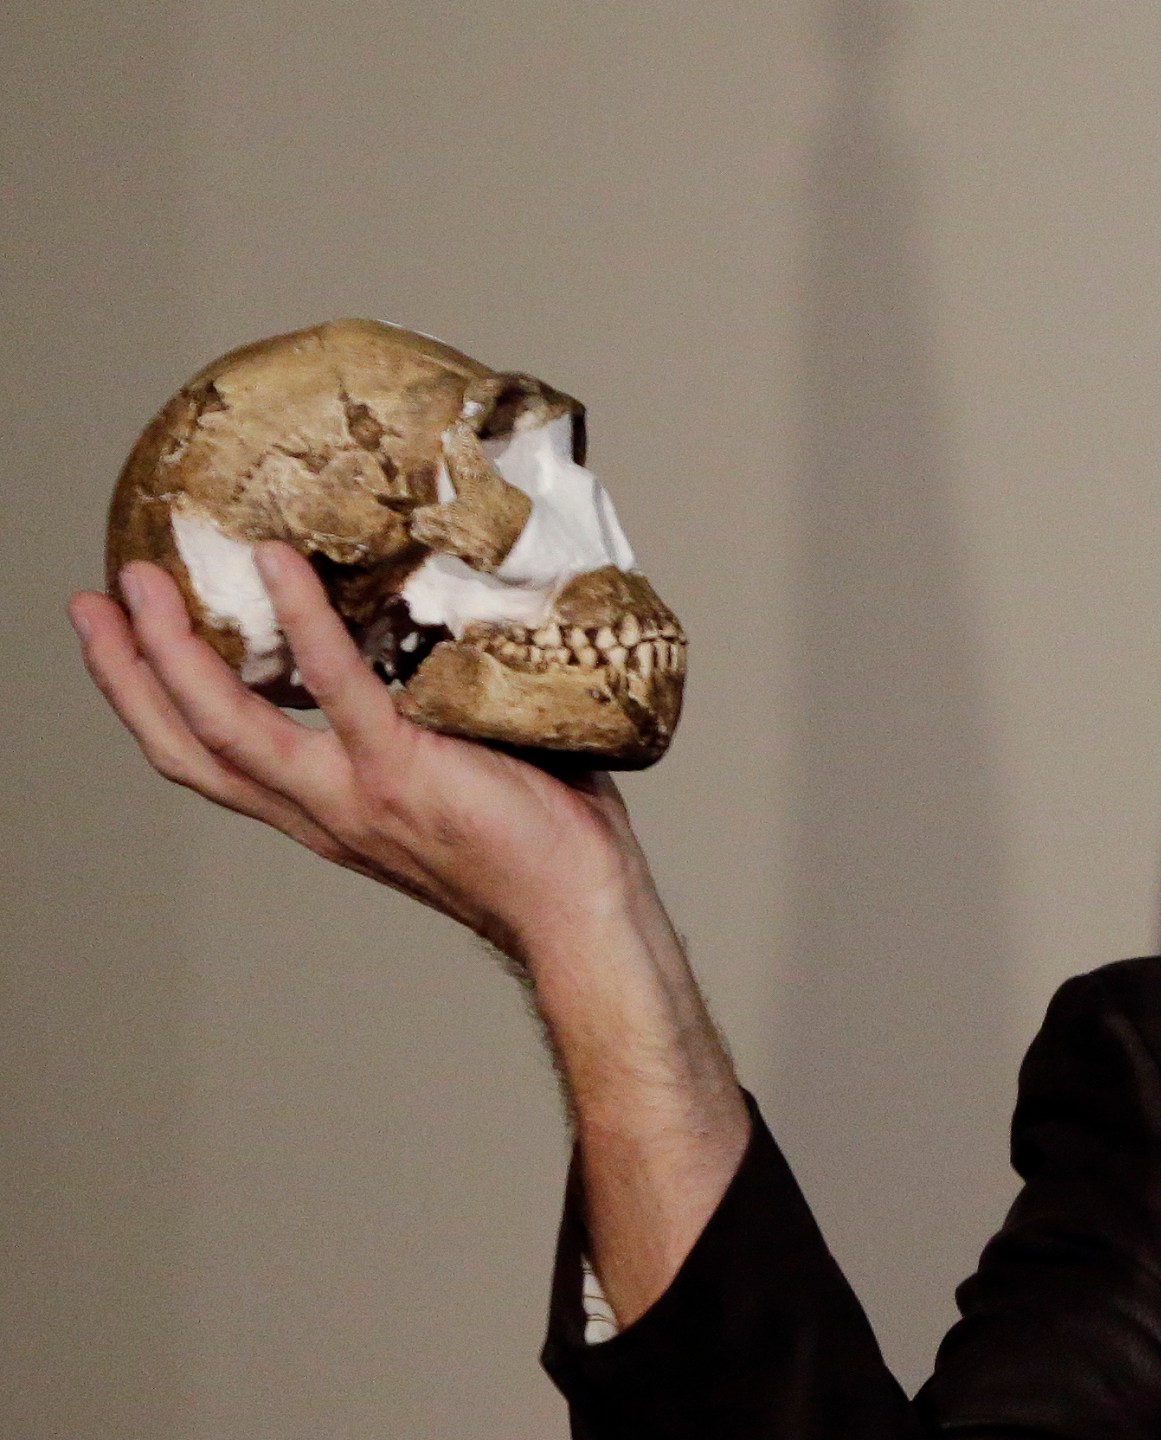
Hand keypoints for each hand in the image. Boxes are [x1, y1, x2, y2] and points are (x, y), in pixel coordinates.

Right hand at [71, 546, 631, 959]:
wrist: (579, 909)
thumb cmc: (540, 839)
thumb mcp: (452, 771)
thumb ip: (419, 716)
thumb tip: (427, 627)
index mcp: (325, 814)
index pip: (211, 760)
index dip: (152, 702)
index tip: (119, 638)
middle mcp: (321, 811)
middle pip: (188, 743)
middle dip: (129, 670)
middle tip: (98, 596)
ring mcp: (353, 795)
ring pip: (225, 723)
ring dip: (173, 649)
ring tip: (144, 578)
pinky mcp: (401, 772)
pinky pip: (336, 686)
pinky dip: (303, 622)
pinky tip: (278, 565)